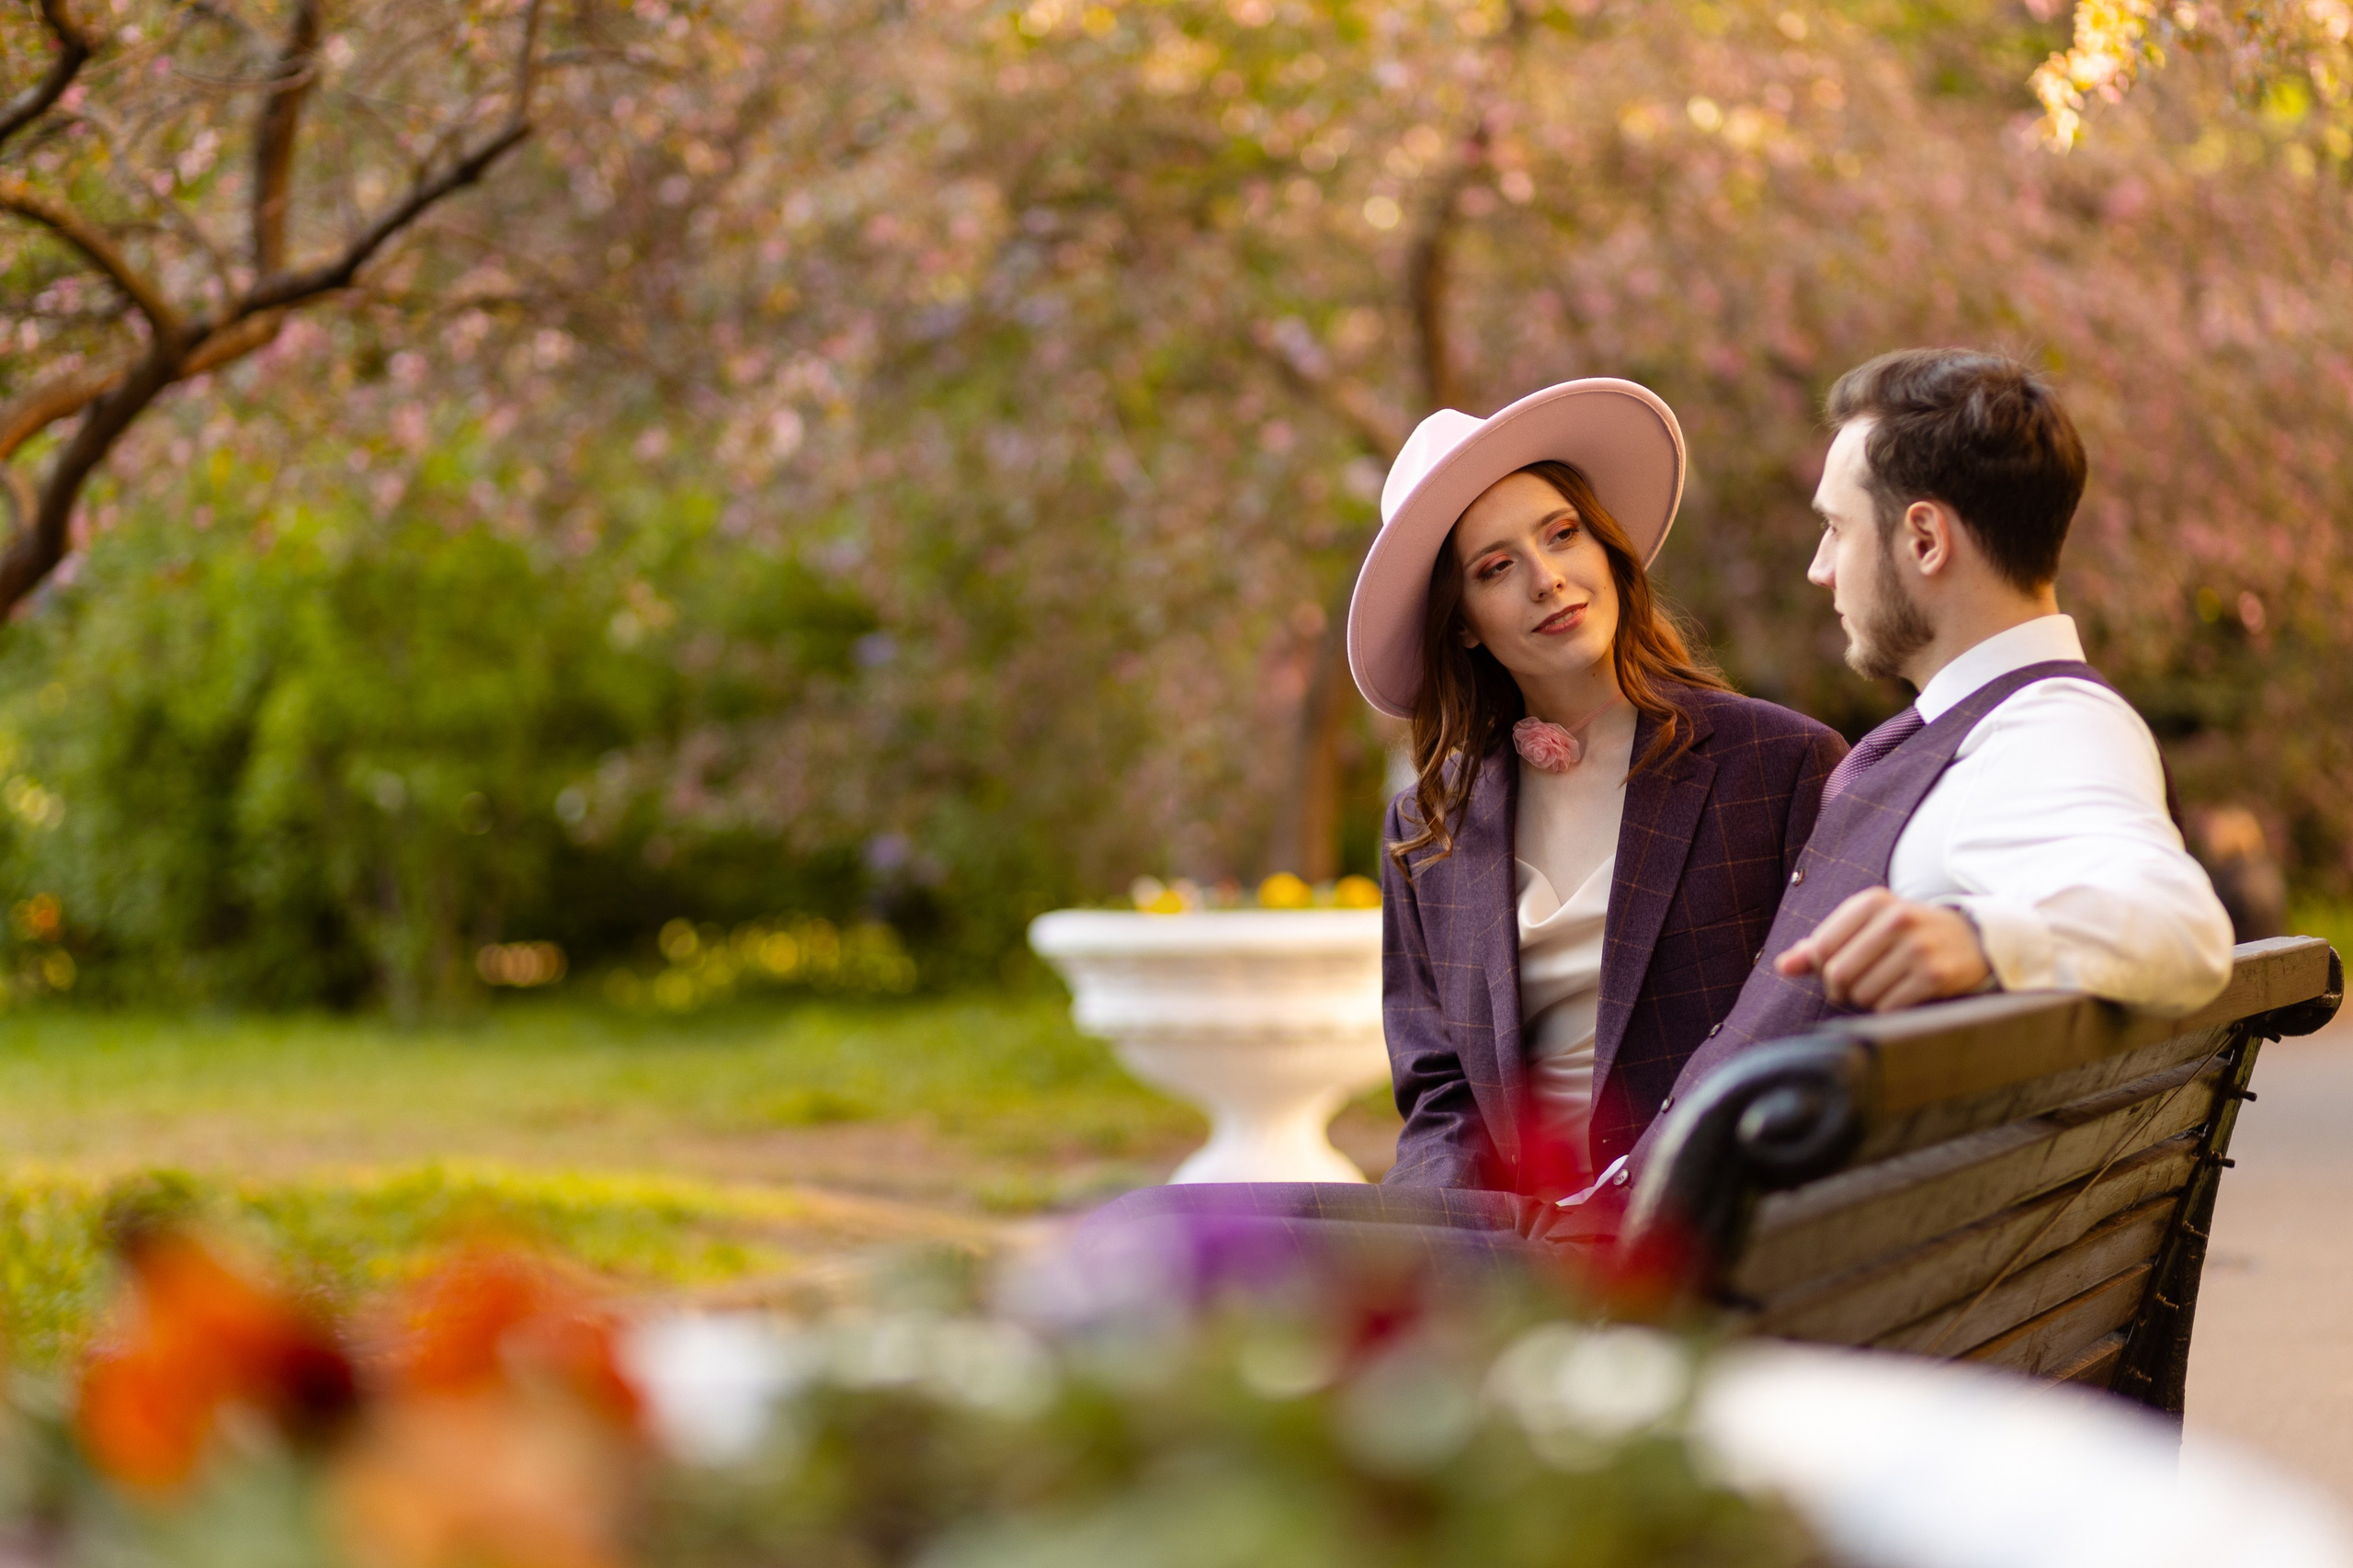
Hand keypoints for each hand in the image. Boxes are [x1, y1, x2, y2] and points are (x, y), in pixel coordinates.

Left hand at [1773, 887, 1990, 1011]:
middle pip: (1838, 974)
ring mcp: (1918, 947)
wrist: (1971, 940)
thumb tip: (1782, 966)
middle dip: (1843, 988)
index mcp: (1872, 902)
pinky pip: (1888, 1007)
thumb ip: (1820, 946)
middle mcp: (1896, 919)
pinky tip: (1903, 994)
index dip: (1823, 968)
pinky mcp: (1935, 976)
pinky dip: (1889, 1008)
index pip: (1820, 949)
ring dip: (1868, 999)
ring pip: (1862, 994)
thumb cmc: (1905, 935)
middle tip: (1859, 984)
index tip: (1839, 967)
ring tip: (1886, 984)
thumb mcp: (1864, 929)